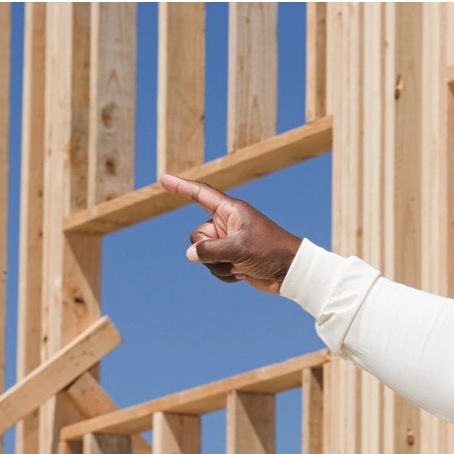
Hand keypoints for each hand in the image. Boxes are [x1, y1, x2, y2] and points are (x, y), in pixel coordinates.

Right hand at [160, 174, 302, 294]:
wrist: (290, 272)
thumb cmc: (271, 251)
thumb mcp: (239, 249)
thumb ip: (209, 250)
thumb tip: (190, 254)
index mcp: (231, 211)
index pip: (200, 195)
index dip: (180, 187)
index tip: (163, 179)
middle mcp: (226, 224)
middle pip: (196, 235)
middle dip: (208, 251)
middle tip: (233, 255)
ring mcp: (227, 242)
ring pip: (202, 256)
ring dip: (220, 266)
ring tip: (243, 264)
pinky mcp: (230, 259)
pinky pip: (213, 268)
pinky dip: (225, 274)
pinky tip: (243, 273)